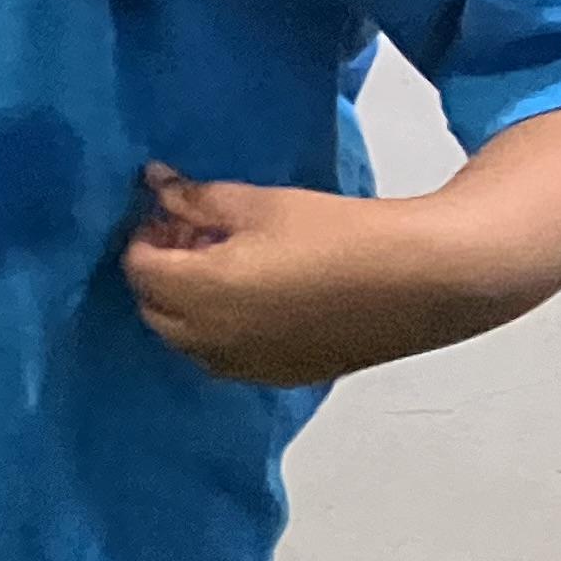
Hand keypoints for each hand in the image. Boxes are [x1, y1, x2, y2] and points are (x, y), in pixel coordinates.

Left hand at [125, 164, 502, 387]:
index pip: (139, 269)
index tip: (169, 212)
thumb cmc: (337, 232)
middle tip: (193, 234)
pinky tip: (256, 296)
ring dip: (188, 303)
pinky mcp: (282, 377)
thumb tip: (156, 183)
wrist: (421, 280)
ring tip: (225, 262)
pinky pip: (227, 357)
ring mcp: (246, 367)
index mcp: (198, 295)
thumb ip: (196, 198)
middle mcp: (211, 342)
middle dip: (163, 271)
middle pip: (155, 308)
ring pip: (187, 339)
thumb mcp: (258, 204)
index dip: (147, 237)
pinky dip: (221, 329)